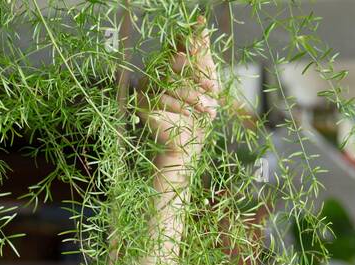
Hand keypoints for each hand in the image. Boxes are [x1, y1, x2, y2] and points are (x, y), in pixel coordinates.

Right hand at [134, 14, 219, 167]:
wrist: (186, 148)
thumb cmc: (198, 118)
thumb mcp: (208, 86)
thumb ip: (203, 58)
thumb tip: (201, 25)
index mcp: (171, 64)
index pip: (178, 45)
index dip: (191, 41)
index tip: (202, 38)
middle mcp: (156, 72)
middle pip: (174, 61)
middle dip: (197, 74)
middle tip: (212, 88)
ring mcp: (147, 87)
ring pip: (170, 82)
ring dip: (192, 96)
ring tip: (207, 109)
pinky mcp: (142, 104)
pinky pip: (160, 99)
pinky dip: (178, 107)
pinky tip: (189, 115)